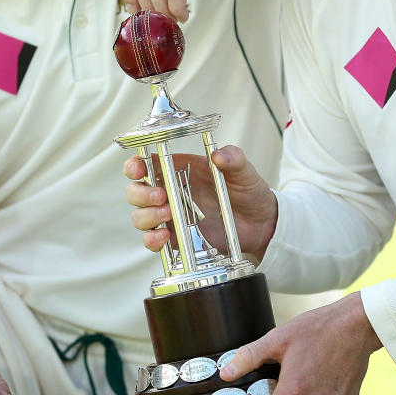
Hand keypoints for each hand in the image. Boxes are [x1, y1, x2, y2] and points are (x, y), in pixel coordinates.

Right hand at [124, 145, 277, 259]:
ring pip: (140, 216)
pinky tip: (164, 236)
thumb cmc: (248, 191)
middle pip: (136, 191)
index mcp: (180, 169)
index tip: (138, 170)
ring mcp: (171, 216)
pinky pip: (153, 241)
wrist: (261, 223)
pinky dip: (152, 240)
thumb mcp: (244, 171)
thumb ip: (233, 159)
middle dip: (140, 193)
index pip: (147, 163)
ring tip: (167, 215)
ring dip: (146, 216)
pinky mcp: (176, 237)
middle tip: (160, 196)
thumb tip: (218, 155)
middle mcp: (171, 192)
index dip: (135, 165)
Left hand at [220, 292, 381, 393]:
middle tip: (284, 381)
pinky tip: (319, 378)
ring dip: (302, 393)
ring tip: (304, 377)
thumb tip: (226, 372)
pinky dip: (320, 392)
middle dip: (283, 393)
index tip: (268, 389)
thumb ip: (249, 357)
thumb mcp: (279, 338)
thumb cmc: (321, 328)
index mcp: (292, 391)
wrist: (357, 324)